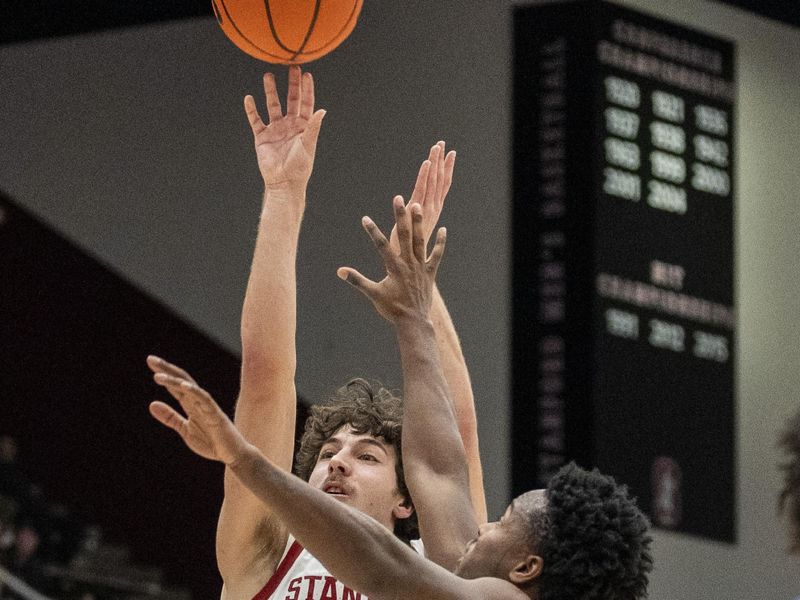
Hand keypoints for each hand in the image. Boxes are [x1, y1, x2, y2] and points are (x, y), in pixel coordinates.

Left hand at [148, 358, 246, 465]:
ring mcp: (208, 407)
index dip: (164, 374)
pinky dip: (195, 392)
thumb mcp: (185, 430)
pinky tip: (183, 386)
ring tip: (158, 376)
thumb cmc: (211, 442)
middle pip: (182, 381)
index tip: (151, 362)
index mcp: (191, 405)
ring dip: (174, 381)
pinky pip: (205, 400)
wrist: (233, 455)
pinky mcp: (216, 414)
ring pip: (190, 388)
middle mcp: (198, 402)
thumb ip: (170, 417)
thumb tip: (152, 404)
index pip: (176, 385)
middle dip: (167, 370)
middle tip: (150, 359)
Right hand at [244, 66, 325, 191]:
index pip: (306, 103)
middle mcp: (290, 125)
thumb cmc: (300, 166)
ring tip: (268, 76)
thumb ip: (313, 127)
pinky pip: (255, 120)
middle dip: (292, 84)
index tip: (307, 74)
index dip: (306, 89)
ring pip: (272, 105)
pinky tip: (249, 98)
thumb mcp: (308, 145)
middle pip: (291, 100)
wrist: (284, 182)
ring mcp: (275, 129)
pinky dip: (251, 109)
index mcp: (303, 126)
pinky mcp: (262, 137)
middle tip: (292, 66)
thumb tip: (322, 110)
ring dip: (271, 91)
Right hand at [337, 197, 445, 323]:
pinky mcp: (430, 272)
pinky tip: (443, 229)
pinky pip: (436, 255)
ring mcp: (421, 267)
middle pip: (404, 235)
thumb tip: (339, 271)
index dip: (372, 231)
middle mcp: (408, 264)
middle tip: (398, 198)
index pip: (381, 245)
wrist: (413, 322)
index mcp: (394, 267)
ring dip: (419, 223)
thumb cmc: (392, 309)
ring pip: (420, 240)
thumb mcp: (372, 294)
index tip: (364, 218)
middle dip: (400, 216)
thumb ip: (357, 280)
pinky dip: (440, 243)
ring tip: (418, 205)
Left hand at [389, 141, 454, 255]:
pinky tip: (427, 163)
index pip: (443, 184)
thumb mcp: (414, 227)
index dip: (447, 168)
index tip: (450, 153)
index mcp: (434, 209)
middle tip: (442, 143)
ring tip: (437, 147)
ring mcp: (426, 209)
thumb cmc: (408, 246)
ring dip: (435, 163)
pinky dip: (425, 176)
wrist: (405, 262)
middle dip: (441, 160)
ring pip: (433, 182)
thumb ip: (417, 213)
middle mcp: (433, 208)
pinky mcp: (416, 210)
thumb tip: (415, 202)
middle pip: (440, 179)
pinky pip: (421, 189)